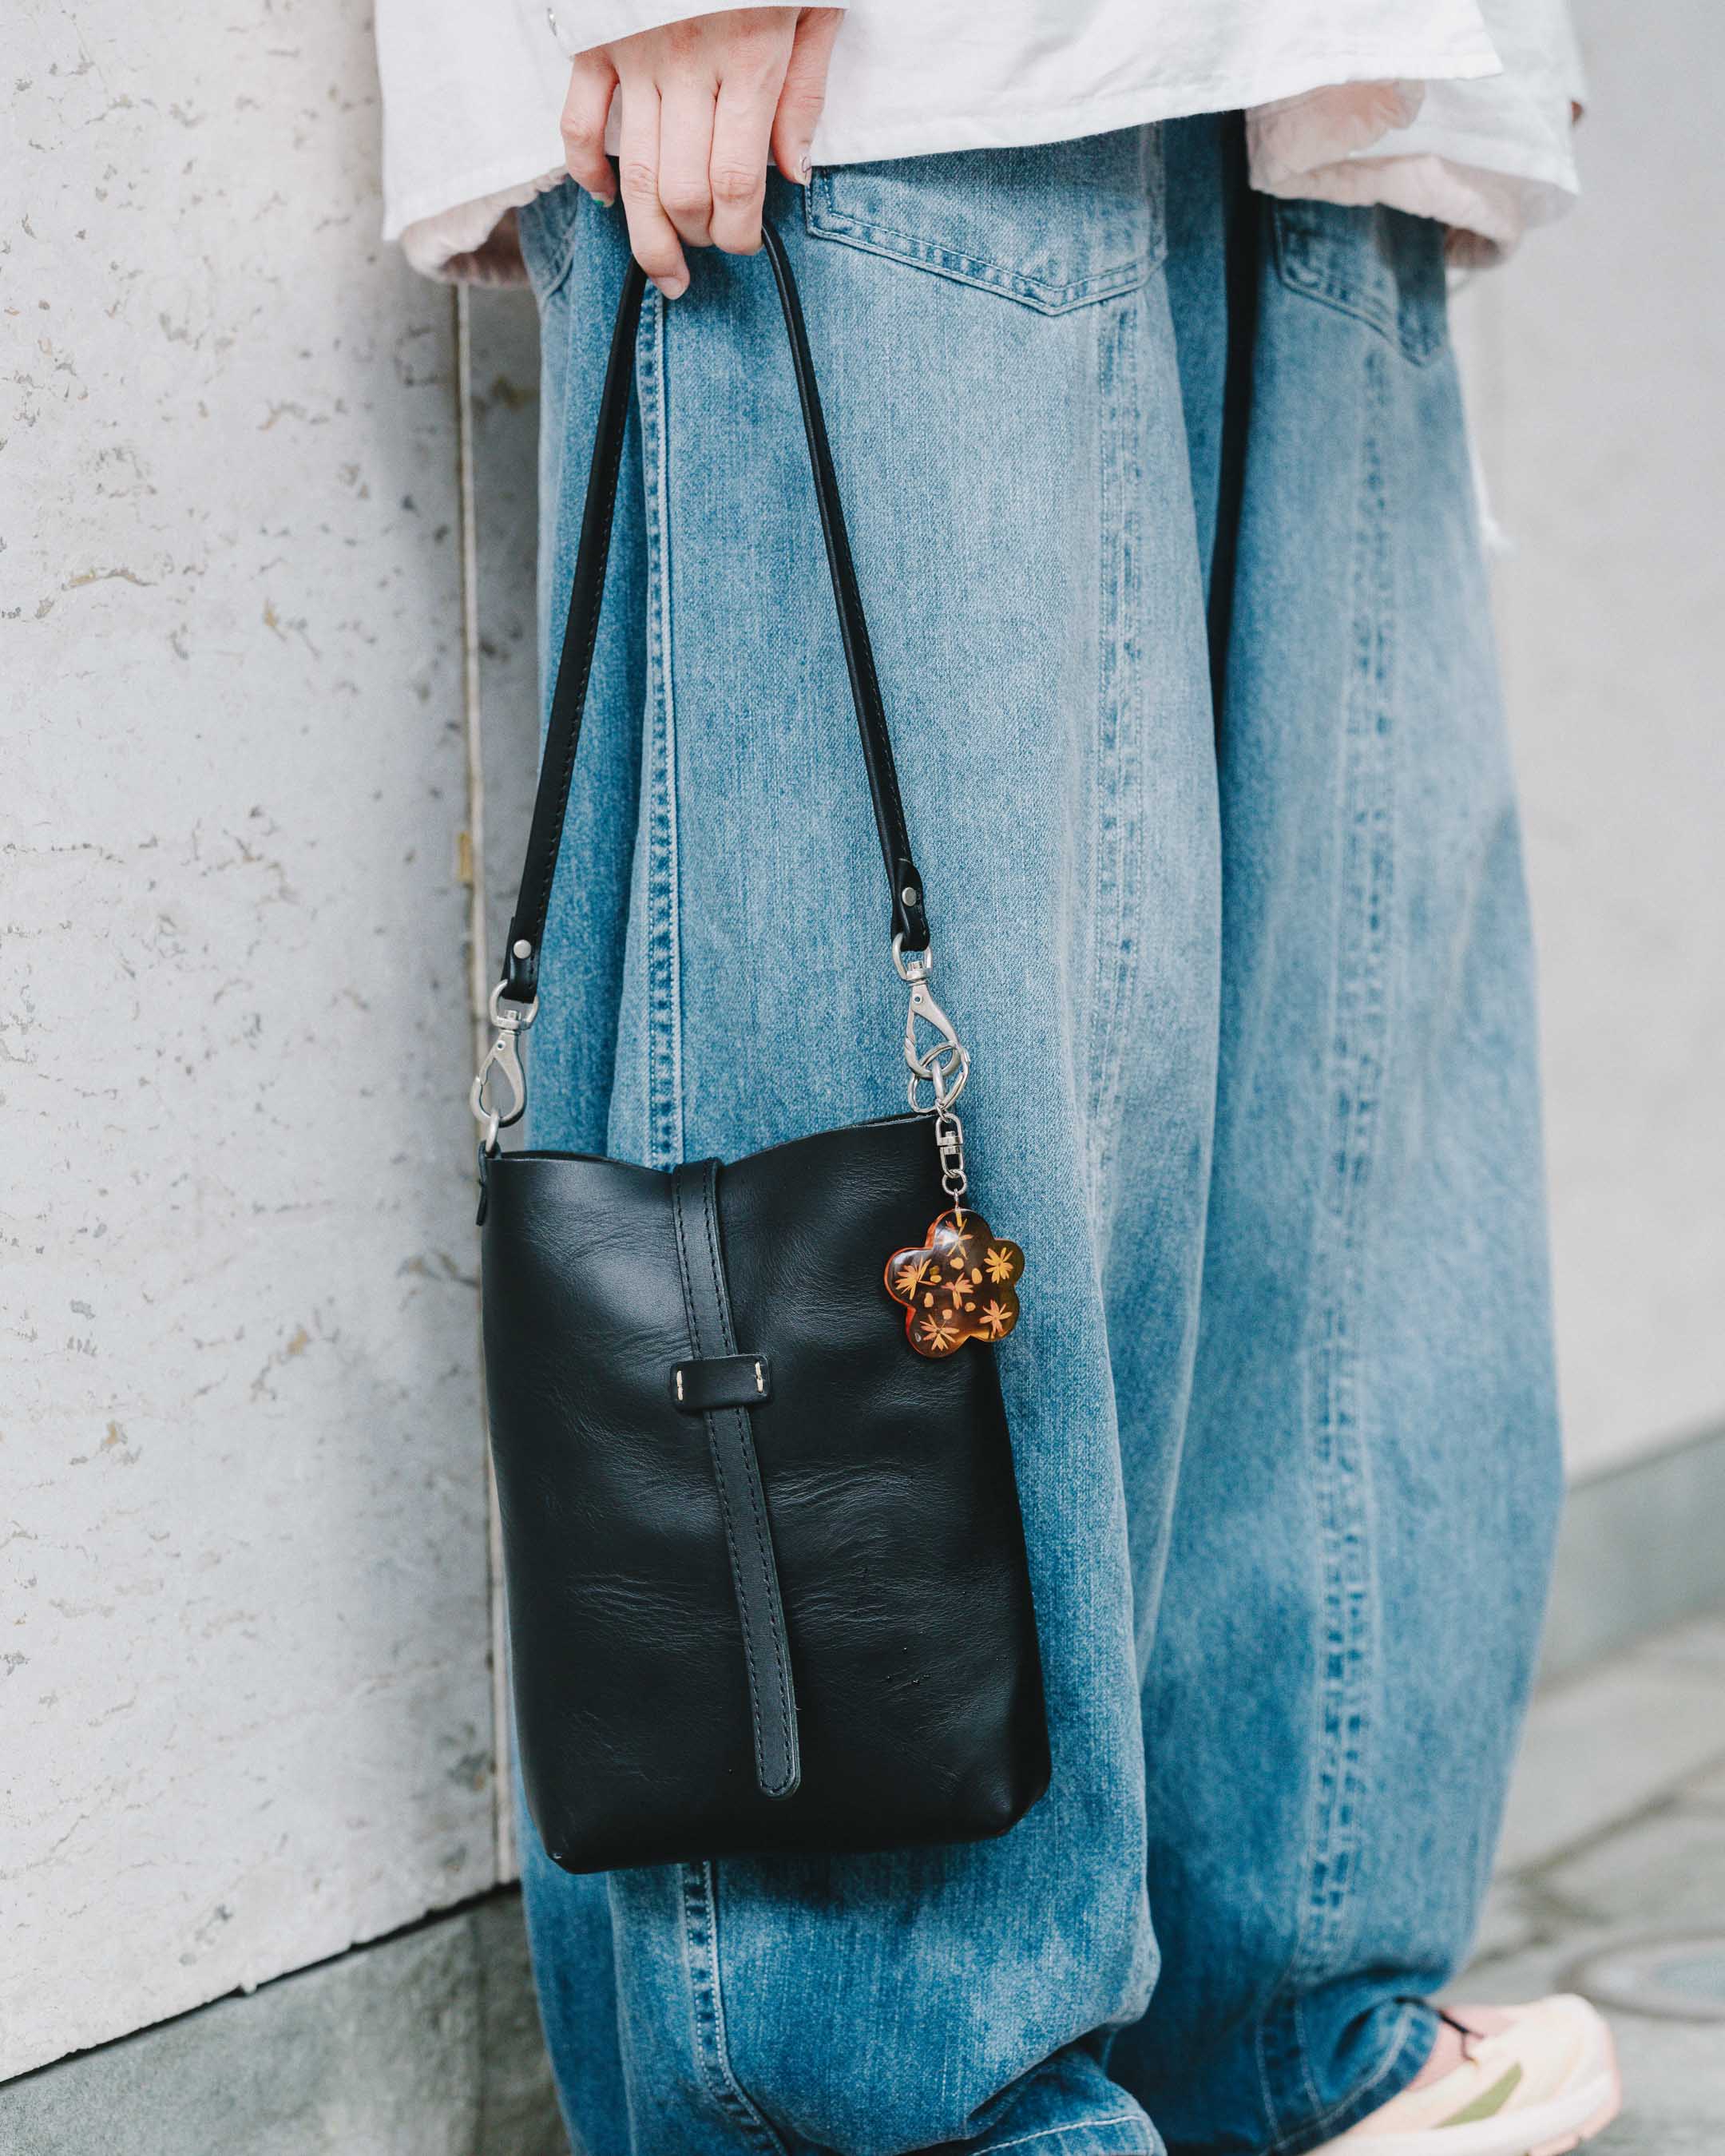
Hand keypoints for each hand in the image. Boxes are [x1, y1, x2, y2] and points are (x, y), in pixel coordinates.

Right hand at [561, 8, 842, 297]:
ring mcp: (636, 56)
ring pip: (634, 174)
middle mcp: (688, 66)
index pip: (736, 182)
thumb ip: (803, 94)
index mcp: (749, 60)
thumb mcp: (814, 10)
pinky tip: (609, 200)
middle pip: (682, 190)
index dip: (739, 231)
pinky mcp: (596, 43)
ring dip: (648, 236)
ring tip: (665, 267)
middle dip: (698, 237)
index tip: (746, 243)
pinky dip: (587, 172)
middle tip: (709, 248)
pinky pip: (578, 124)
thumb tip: (792, 175)